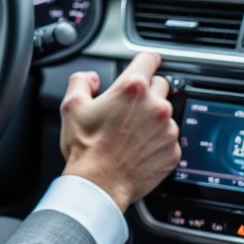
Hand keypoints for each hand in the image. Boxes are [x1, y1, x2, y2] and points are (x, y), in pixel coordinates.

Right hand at [58, 51, 179, 211]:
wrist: (98, 185)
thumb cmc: (86, 149)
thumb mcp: (71, 106)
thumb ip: (81, 81)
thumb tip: (90, 78)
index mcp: (132, 89)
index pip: (150, 59)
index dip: (144, 61)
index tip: (143, 66)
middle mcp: (156, 106)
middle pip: (161, 85)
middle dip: (147, 92)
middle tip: (128, 107)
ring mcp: (167, 129)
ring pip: (166, 114)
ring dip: (152, 118)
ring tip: (130, 133)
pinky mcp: (173, 151)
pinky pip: (169, 139)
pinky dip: (157, 141)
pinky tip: (138, 149)